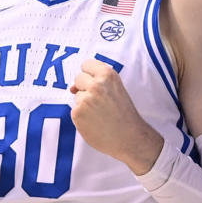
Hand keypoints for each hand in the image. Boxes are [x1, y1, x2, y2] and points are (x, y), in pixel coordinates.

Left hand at [70, 59, 163, 174]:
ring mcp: (85, 99)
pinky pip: (75, 110)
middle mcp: (96, 84)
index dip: (89, 74)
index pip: (86, 64)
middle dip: (85, 88)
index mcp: (108, 75)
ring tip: (101, 114)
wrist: (130, 138)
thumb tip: (72, 88)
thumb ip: (97, 81)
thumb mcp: (116, 89)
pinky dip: (82, 117)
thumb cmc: (124, 113)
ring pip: (77, 96)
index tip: (96, 83)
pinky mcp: (78, 113)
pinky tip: (95, 122)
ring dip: (84, 104)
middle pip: (79, 78)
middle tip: (101, 102)